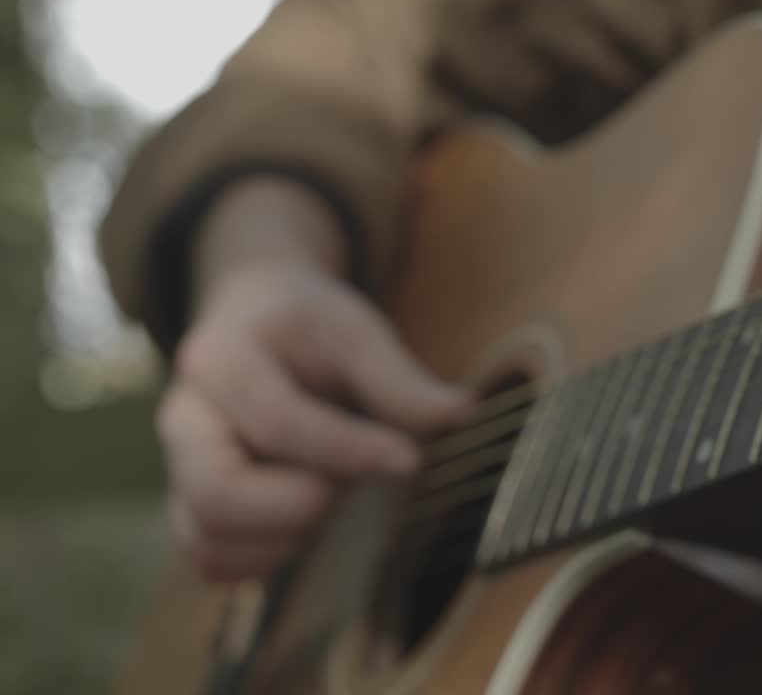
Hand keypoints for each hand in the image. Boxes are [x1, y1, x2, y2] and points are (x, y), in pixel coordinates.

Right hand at [157, 179, 470, 582]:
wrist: (258, 322)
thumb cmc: (309, 329)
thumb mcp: (355, 330)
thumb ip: (399, 378)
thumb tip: (460, 413)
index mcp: (220, 358)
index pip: (276, 421)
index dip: (346, 450)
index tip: (409, 461)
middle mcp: (183, 418)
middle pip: (217, 492)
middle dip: (298, 505)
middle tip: (346, 488)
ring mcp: (179, 468)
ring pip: (208, 537)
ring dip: (284, 535)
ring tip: (328, 492)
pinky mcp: (193, 506)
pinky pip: (211, 560)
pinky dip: (263, 559)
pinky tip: (306, 523)